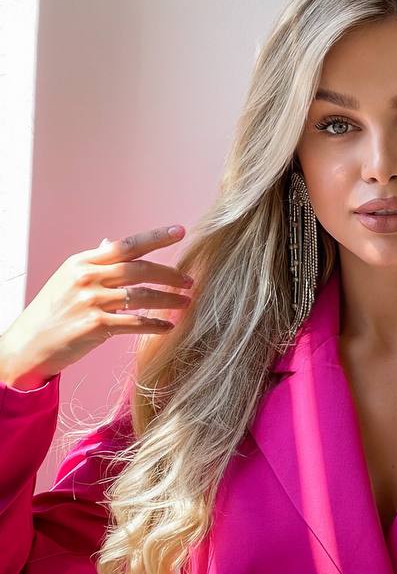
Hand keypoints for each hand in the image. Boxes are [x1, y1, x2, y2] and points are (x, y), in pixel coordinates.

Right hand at [0, 224, 194, 388]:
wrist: (30, 343)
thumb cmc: (53, 312)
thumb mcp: (68, 279)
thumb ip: (94, 263)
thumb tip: (110, 242)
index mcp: (83, 262)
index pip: (125, 245)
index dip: (155, 237)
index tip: (179, 231)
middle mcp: (88, 277)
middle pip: (140, 270)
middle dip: (170, 274)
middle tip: (189, 281)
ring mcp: (91, 300)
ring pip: (142, 296)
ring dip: (169, 300)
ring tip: (186, 303)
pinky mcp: (95, 325)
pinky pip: (136, 322)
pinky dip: (156, 325)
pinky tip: (168, 327)